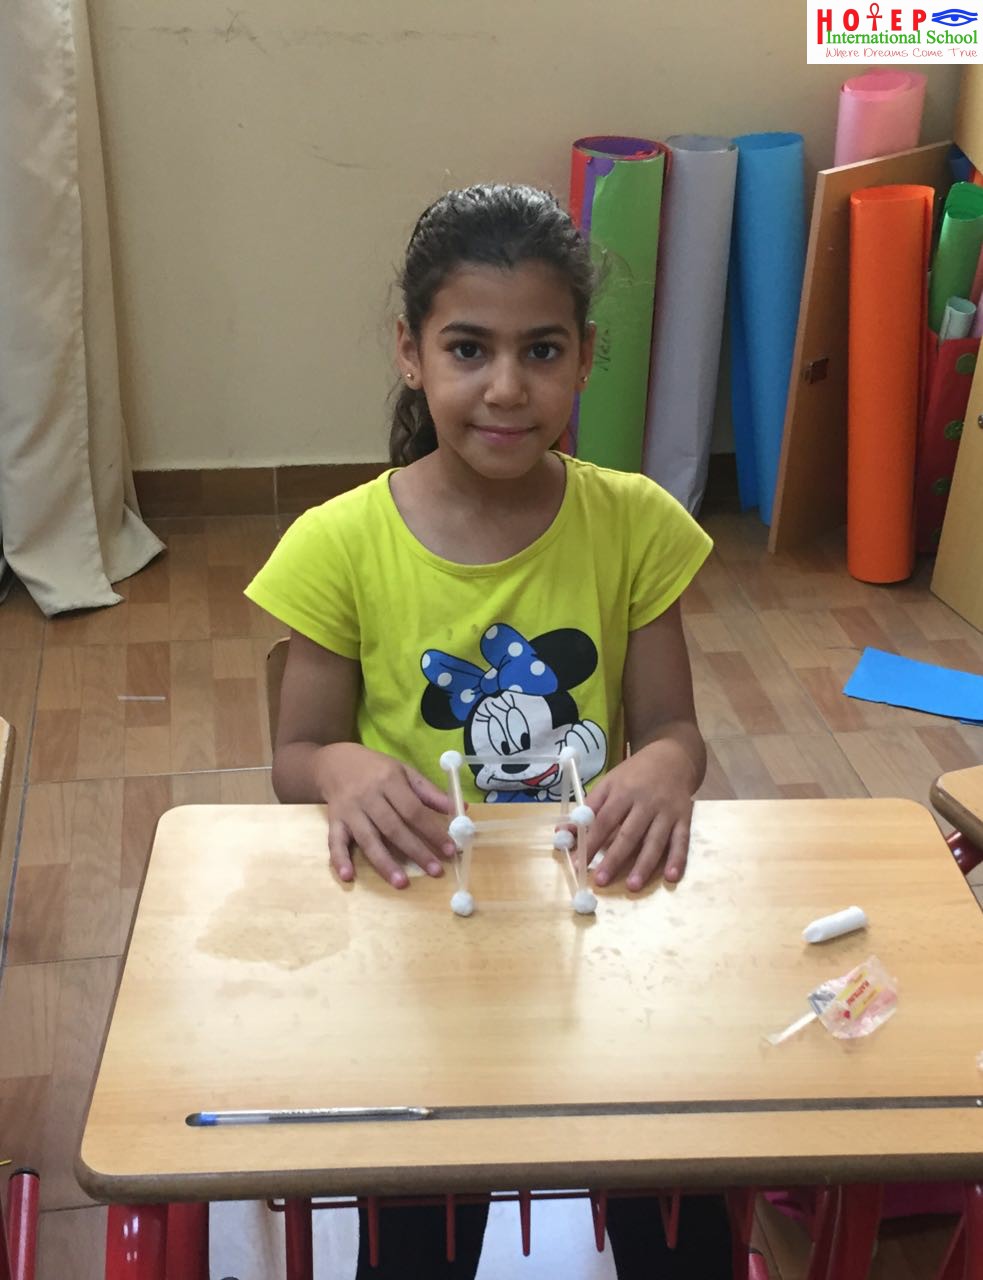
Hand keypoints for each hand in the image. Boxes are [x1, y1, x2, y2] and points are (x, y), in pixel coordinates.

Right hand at [314, 743, 457, 888]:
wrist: (336, 762)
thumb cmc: (376, 769)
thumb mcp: (404, 772)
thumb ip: (430, 792)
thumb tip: (460, 809)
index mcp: (389, 781)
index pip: (413, 810)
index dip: (432, 831)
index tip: (449, 849)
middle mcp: (368, 797)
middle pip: (393, 828)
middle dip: (415, 851)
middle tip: (434, 871)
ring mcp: (350, 811)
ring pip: (368, 839)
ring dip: (384, 862)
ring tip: (401, 883)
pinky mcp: (334, 821)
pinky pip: (334, 842)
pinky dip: (340, 859)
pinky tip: (348, 876)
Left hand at [585, 742, 696, 891]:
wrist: (672, 758)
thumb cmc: (634, 775)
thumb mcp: (608, 783)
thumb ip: (588, 808)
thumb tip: (563, 832)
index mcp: (623, 792)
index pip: (604, 821)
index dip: (591, 843)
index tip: (578, 864)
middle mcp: (645, 802)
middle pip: (629, 834)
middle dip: (614, 859)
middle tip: (601, 881)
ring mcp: (667, 811)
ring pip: (655, 841)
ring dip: (644, 865)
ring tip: (633, 886)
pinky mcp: (684, 818)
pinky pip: (682, 841)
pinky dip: (678, 859)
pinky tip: (671, 877)